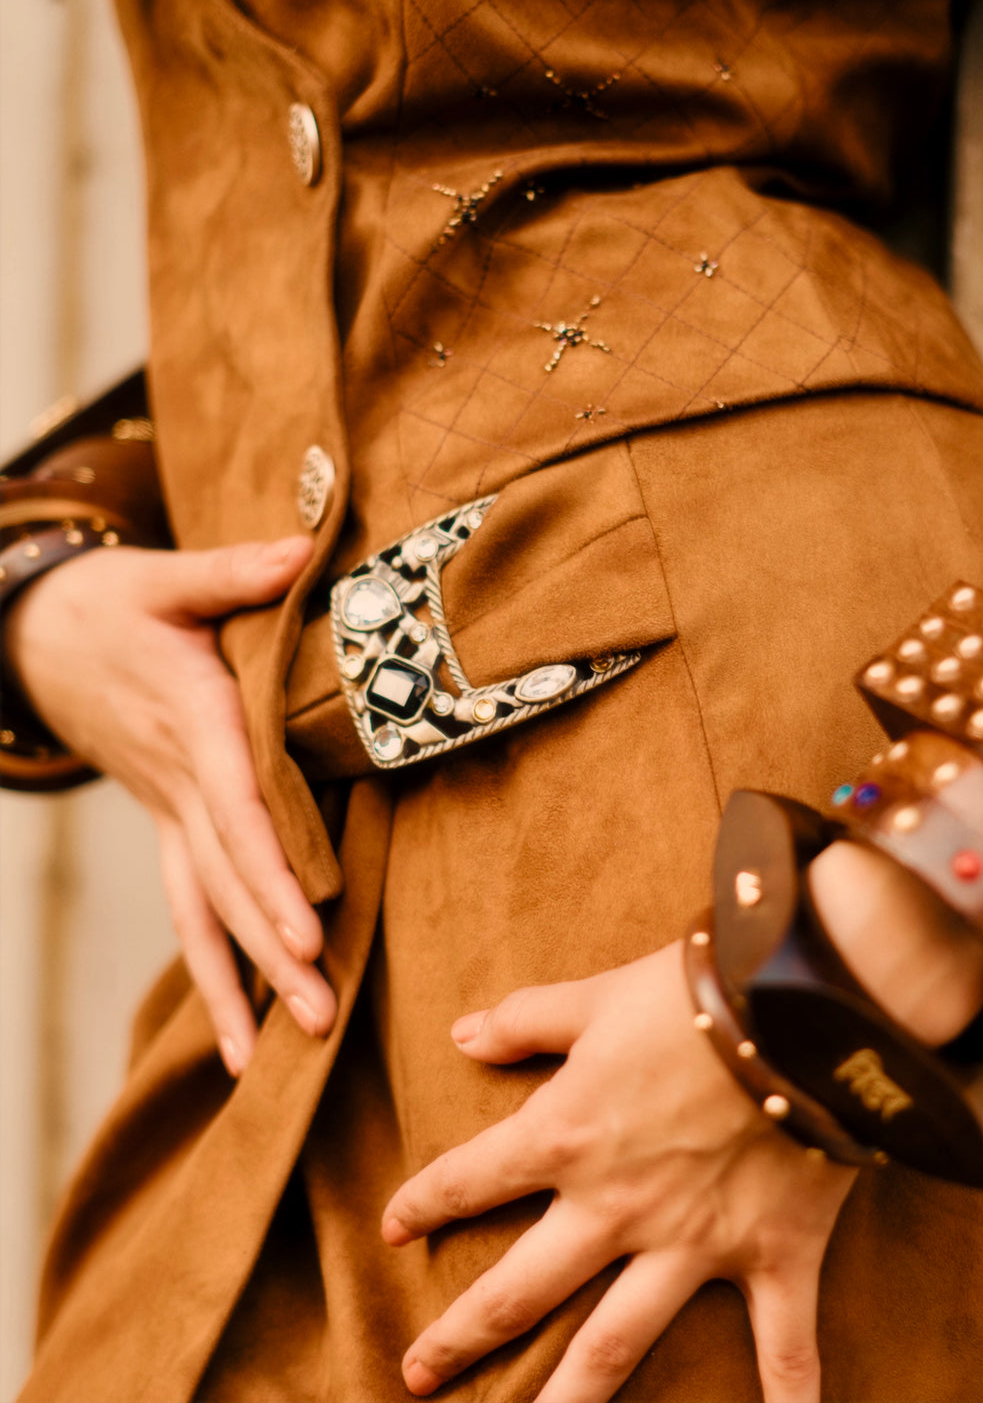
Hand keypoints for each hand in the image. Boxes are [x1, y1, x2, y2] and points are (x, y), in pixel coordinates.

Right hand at [4, 536, 335, 1073]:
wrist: (38, 636)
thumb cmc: (112, 604)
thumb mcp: (166, 578)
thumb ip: (235, 571)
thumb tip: (305, 549)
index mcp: (192, 721)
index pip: (236, 808)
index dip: (271, 871)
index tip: (310, 931)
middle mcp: (178, 781)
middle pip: (227, 877)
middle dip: (273, 951)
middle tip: (321, 1016)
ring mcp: (166, 810)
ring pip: (202, 907)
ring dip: (242, 980)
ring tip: (278, 1057)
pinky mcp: (165, 821)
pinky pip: (188, 904)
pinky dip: (212, 966)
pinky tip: (239, 1033)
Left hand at [382, 943, 856, 1402]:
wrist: (798, 1010)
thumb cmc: (690, 993)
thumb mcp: (596, 997)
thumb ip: (527, 1020)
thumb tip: (461, 1033)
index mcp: (566, 1137)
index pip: (472, 1178)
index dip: (425, 1203)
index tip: (393, 1228)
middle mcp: (616, 1207)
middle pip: (521, 1289)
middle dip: (462, 1336)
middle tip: (415, 1374)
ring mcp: (692, 1244)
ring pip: (615, 1344)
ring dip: (568, 1401)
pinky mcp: (772, 1255)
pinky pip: (782, 1343)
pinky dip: (789, 1395)